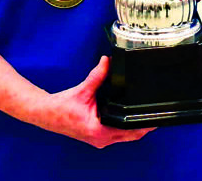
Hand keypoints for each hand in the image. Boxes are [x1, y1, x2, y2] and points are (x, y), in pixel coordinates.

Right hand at [33, 56, 153, 147]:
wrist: (46, 114)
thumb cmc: (61, 107)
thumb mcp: (82, 90)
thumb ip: (97, 75)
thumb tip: (107, 61)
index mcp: (99, 131)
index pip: (129, 131)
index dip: (143, 125)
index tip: (153, 118)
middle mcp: (101, 139)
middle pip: (131, 136)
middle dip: (143, 127)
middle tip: (154, 114)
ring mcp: (99, 140)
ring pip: (124, 137)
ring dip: (135, 129)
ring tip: (145, 115)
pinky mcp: (97, 137)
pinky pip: (117, 135)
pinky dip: (125, 128)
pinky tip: (129, 118)